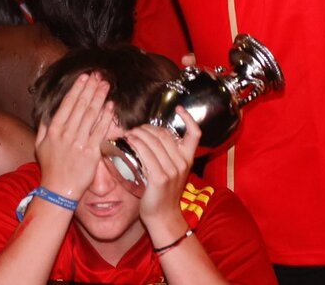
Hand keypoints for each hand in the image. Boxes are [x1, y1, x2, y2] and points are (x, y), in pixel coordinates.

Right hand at [35, 72, 113, 198]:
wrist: (58, 190)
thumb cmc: (50, 168)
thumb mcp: (40, 145)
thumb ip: (43, 127)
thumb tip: (47, 114)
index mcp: (54, 129)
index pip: (67, 104)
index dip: (77, 89)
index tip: (84, 78)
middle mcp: (67, 133)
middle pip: (81, 105)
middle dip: (90, 88)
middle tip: (98, 76)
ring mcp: (79, 142)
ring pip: (91, 115)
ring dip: (99, 98)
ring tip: (105, 85)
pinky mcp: (91, 152)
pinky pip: (100, 131)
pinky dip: (106, 118)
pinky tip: (111, 107)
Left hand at [128, 107, 199, 236]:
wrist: (163, 216)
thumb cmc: (163, 193)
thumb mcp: (173, 172)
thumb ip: (169, 156)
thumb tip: (153, 137)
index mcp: (188, 159)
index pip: (194, 134)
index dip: (188, 118)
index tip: (178, 108)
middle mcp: (182, 163)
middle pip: (164, 134)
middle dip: (147, 127)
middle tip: (135, 130)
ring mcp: (172, 170)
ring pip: (153, 142)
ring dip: (138, 133)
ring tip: (129, 133)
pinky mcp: (159, 178)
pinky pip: (146, 154)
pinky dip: (136, 143)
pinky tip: (130, 140)